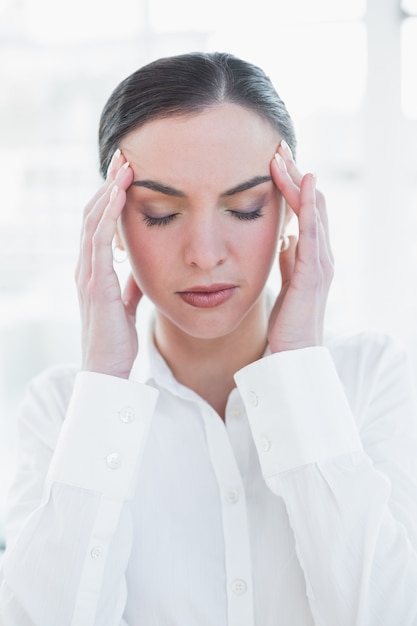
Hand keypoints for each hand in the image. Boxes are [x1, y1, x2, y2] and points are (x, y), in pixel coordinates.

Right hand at [75, 149, 141, 377]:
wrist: (107, 371)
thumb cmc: (116, 339)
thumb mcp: (128, 302)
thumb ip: (133, 282)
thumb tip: (144, 267)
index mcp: (94, 269)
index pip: (99, 223)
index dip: (111, 197)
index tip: (128, 173)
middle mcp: (86, 266)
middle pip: (92, 214)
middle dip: (109, 184)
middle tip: (125, 156)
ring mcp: (87, 274)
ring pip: (92, 221)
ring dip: (108, 192)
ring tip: (124, 165)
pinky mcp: (94, 284)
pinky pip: (98, 242)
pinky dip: (107, 216)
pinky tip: (118, 196)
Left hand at [267, 141, 333, 352]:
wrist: (295, 355)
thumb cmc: (289, 321)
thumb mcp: (287, 281)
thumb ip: (288, 258)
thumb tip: (284, 236)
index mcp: (312, 255)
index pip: (303, 211)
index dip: (290, 186)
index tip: (272, 162)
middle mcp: (321, 254)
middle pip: (311, 204)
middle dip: (294, 175)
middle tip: (277, 148)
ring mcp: (320, 263)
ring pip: (313, 212)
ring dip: (298, 183)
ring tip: (283, 157)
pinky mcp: (313, 274)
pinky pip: (312, 233)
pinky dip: (309, 207)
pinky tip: (304, 185)